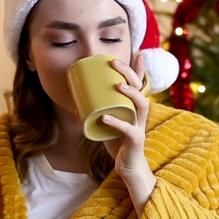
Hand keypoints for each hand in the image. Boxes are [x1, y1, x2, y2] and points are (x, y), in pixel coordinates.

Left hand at [100, 53, 155, 213]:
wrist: (128, 167)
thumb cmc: (118, 142)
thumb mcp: (109, 120)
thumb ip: (99, 109)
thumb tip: (76, 96)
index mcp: (135, 107)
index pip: (140, 83)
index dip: (139, 68)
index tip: (135, 52)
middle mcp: (141, 114)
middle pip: (141, 88)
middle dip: (129, 73)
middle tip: (114, 62)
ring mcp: (139, 126)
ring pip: (141, 105)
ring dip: (130, 93)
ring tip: (117, 85)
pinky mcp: (135, 141)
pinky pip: (128, 130)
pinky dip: (116, 123)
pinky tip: (104, 117)